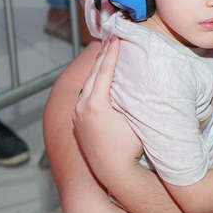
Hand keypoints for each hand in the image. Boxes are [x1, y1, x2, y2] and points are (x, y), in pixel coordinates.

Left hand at [73, 38, 144, 181]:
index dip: (112, 54)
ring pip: (86, 86)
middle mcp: (81, 108)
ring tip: (104, 56)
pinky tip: (97, 80)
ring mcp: (76, 116)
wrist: (114, 172)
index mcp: (95, 105)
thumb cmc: (129, 149)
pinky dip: (92, 84)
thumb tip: (136, 82)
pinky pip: (84, 97)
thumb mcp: (134, 120)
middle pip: (93, 75)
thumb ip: (130, 99)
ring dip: (96, 70)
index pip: (104, 72)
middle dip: (102, 57)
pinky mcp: (77, 123)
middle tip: (111, 40)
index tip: (116, 39)